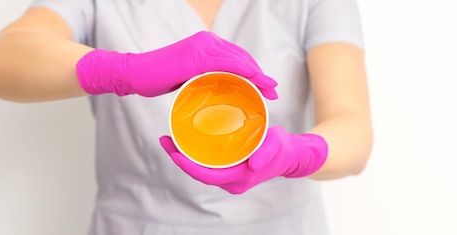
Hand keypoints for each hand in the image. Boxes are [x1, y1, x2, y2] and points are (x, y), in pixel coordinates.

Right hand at [76, 31, 277, 98]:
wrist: (135, 73)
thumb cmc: (158, 77)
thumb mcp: (186, 75)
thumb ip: (203, 75)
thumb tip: (218, 89)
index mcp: (205, 44)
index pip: (237, 56)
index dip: (255, 71)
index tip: (267, 86)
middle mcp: (206, 41)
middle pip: (242, 57)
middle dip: (261, 75)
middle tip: (274, 91)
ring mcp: (201, 47)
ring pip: (238, 60)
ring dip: (258, 76)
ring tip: (270, 91)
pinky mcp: (195, 57)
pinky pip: (227, 64)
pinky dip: (244, 72)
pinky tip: (255, 82)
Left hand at [159, 126, 328, 193]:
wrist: (292, 155)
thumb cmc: (283, 149)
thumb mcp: (277, 146)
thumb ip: (266, 154)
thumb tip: (253, 164)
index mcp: (240, 178)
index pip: (207, 175)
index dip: (188, 166)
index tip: (174, 153)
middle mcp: (232, 181)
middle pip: (199, 173)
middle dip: (180, 158)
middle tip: (165, 140)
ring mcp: (230, 176)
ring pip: (202, 169)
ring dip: (185, 156)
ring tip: (171, 138)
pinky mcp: (230, 169)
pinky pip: (208, 164)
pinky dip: (196, 154)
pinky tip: (188, 140)